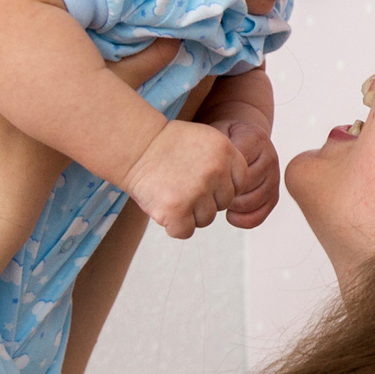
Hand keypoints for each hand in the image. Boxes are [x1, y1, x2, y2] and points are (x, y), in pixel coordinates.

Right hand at [125, 119, 248, 238]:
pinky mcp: (177, 210)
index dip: (221, 186)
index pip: (240, 183)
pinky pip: (185, 231)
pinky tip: (162, 207)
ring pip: (206, 219)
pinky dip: (173, 225)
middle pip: (223, 203)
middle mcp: (216, 171)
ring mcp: (197, 191)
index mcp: (226, 152)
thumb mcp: (205, 142)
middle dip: (205, 200)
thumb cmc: (166, 145)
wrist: (134, 145)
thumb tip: (235, 195)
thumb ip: (224, 164)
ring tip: (170, 193)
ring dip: (188, 213)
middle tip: (181, 186)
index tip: (202, 180)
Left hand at [206, 115, 280, 227]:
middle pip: (243, 184)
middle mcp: (269, 157)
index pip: (235, 163)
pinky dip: (243, 219)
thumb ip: (210, 147)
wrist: (244, 139)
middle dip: (222, 190)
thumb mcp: (215, 133)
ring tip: (217, 199)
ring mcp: (274, 177)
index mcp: (255, 138)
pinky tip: (230, 215)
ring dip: (231, 205)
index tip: (202, 175)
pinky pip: (260, 214)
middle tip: (206, 190)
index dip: (217, 174)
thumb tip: (197, 171)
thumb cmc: (224, 139)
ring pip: (250, 201)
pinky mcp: (274, 195)